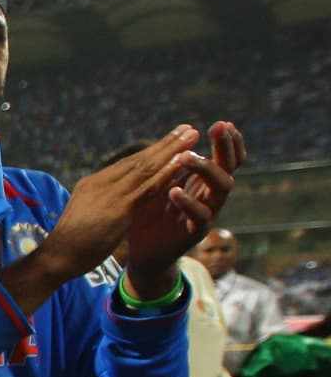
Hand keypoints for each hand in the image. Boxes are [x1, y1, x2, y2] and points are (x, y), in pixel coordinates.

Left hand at [126, 121, 246, 291]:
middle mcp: (211, 196)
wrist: (145, 253)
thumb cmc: (152, 214)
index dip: (230, 142)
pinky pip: (200, 216)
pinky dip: (188, 202)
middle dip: (225, 147)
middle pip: (229, 168)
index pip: (228, 159)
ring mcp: (206, 214)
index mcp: (204, 183)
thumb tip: (181, 131)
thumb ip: (171, 164)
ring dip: (205, 169)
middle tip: (218, 126)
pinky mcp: (194, 233)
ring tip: (185, 156)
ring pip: (221, 189)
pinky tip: (174, 190)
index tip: (225, 124)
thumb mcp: (159, 183)